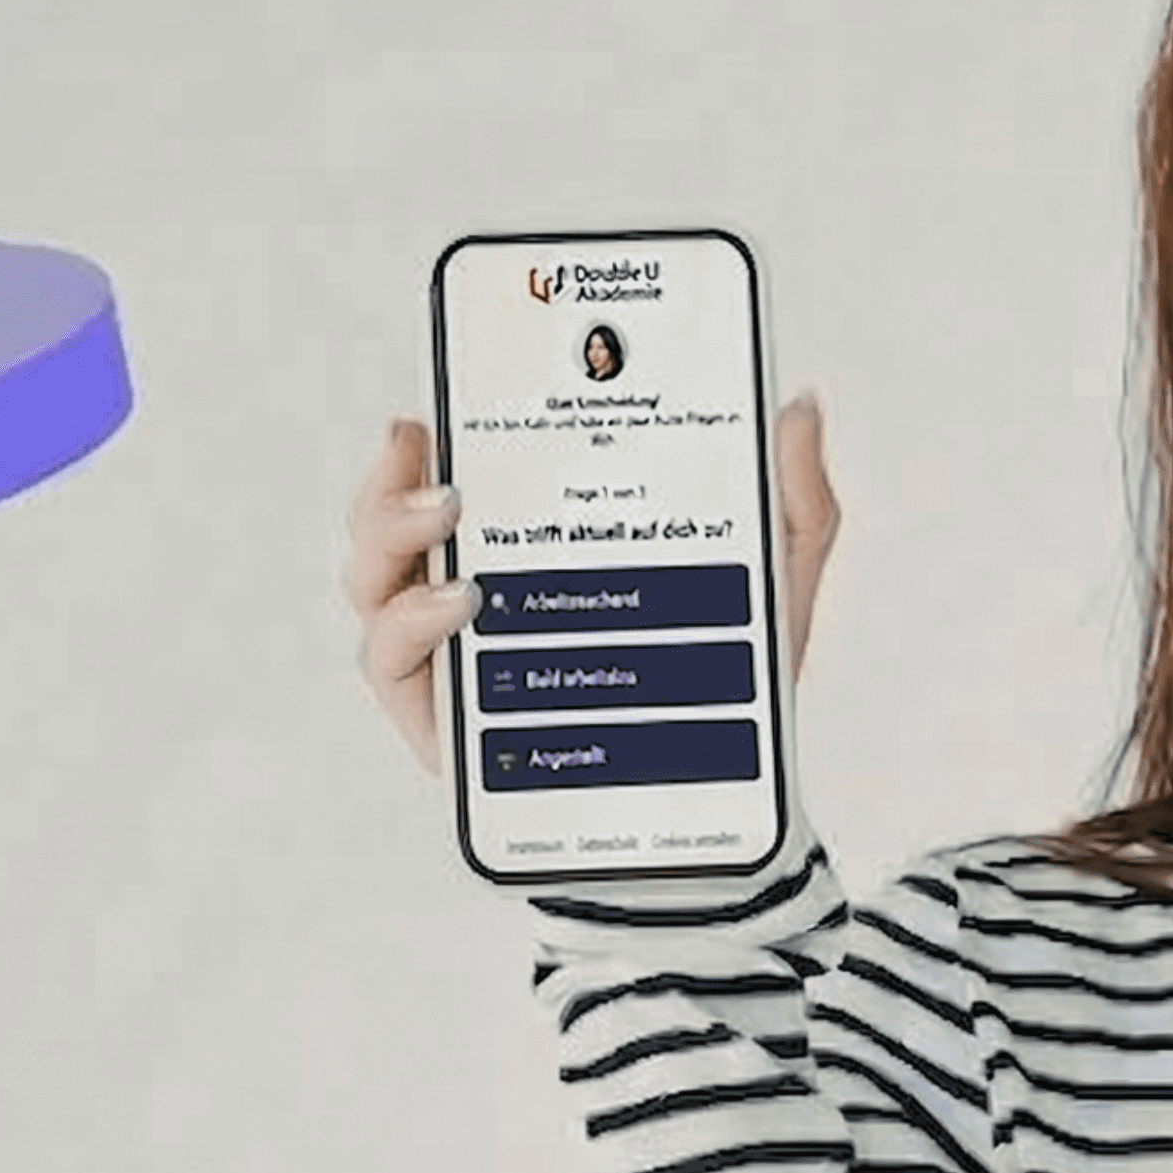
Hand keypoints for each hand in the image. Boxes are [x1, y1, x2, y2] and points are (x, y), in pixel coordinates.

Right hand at [345, 393, 839, 777]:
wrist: (719, 800)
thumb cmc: (729, 679)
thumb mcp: (775, 579)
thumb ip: (793, 497)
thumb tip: (800, 404)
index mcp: (538, 536)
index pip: (469, 461)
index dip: (448, 415)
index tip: (459, 373)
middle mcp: (478, 583)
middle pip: (395, 510)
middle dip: (393, 467)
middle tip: (423, 436)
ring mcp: (451, 650)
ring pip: (372, 574)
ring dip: (388, 528)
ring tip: (447, 510)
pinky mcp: (440, 719)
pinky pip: (387, 659)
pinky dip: (409, 622)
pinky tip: (463, 604)